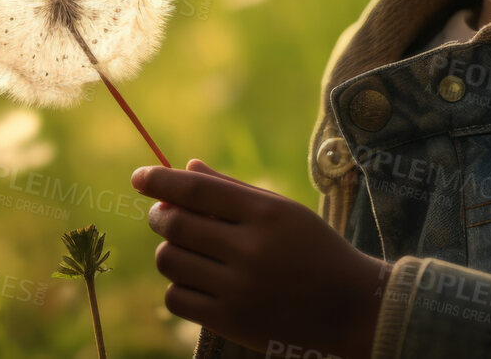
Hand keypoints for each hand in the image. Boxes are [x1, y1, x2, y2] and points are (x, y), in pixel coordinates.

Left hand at [133, 158, 390, 357]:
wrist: (352, 309)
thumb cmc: (315, 251)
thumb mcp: (283, 212)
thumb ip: (232, 190)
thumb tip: (185, 167)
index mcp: (266, 214)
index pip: (196, 190)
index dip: (160, 180)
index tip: (139, 177)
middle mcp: (251, 250)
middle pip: (175, 224)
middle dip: (159, 216)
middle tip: (162, 215)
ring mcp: (240, 290)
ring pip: (170, 261)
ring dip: (169, 252)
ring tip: (187, 251)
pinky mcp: (231, 323)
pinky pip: (176, 299)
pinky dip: (178, 287)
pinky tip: (196, 281)